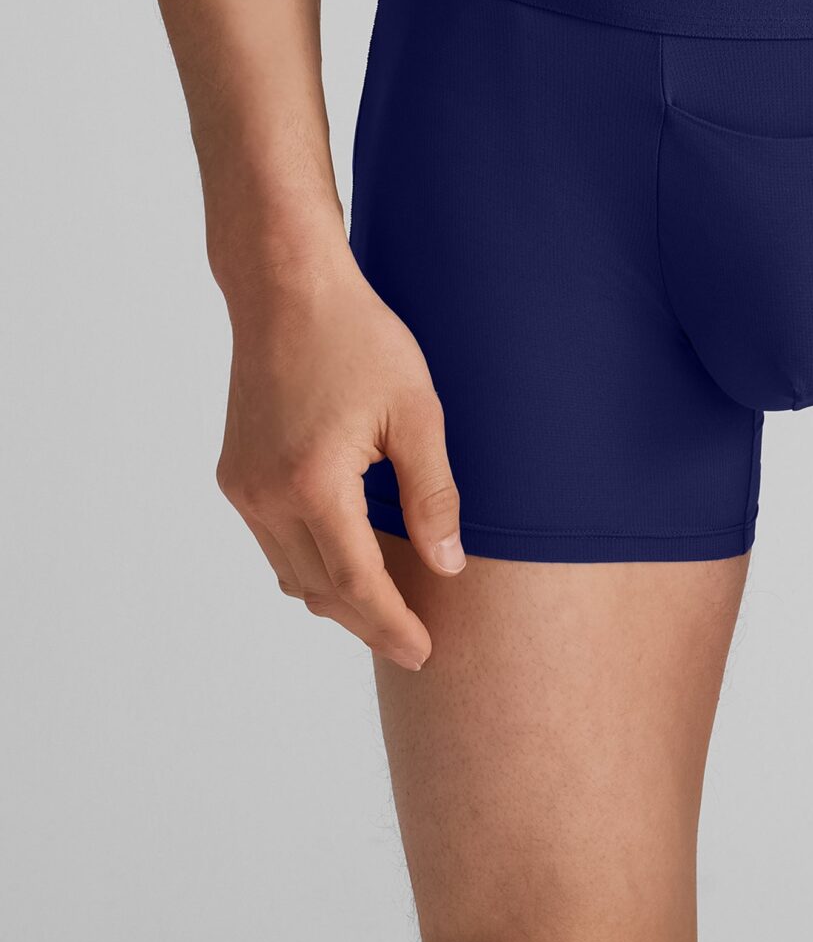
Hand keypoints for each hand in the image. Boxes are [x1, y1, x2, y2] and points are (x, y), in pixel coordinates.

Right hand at [216, 254, 462, 667]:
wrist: (287, 290)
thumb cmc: (359, 338)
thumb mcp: (416, 410)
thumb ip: (432, 493)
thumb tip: (448, 564)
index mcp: (314, 485)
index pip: (357, 583)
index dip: (393, 624)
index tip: (424, 652)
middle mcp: (267, 497)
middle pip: (320, 590)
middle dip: (368, 621)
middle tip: (414, 641)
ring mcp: (244, 488)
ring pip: (291, 573)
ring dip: (336, 595)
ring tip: (387, 606)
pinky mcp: (235, 475)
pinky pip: (273, 542)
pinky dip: (310, 561)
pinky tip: (346, 557)